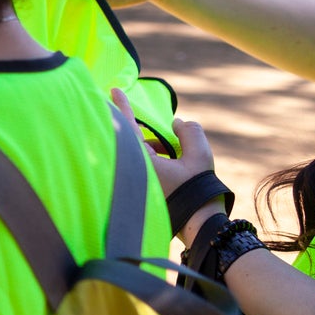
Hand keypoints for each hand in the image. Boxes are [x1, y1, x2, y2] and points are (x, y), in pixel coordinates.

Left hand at [112, 89, 224, 245]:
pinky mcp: (140, 191)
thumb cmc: (198, 190)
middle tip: (164, 143)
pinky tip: (175, 167)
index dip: (122, 106)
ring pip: (141, 155)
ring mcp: (133, 183)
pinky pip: (144, 167)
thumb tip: (177, 123)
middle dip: (149, 137)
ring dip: (156, 150)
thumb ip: (189, 132)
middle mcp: (131, 172)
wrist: (200, 224)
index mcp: (139, 162)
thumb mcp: (200, 155)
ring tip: (179, 159)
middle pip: (135, 142)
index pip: (127, 127)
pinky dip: (157, 162)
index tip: (114, 89)